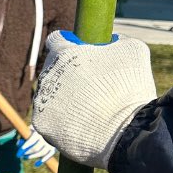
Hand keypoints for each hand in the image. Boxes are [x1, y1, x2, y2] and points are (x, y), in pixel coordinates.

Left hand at [16, 126, 55, 166]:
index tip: (18, 155)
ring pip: (42, 153)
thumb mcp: (29, 130)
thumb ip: (24, 136)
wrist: (50, 128)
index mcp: (38, 132)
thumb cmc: (35, 129)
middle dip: (27, 153)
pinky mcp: (54, 147)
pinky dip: (43, 160)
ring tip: (25, 158)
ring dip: (32, 157)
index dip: (24, 149)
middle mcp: (45, 137)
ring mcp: (51, 143)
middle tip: (22, 156)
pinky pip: (49, 155)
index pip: (30, 142)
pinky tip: (36, 164)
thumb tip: (18, 144)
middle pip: (36, 149)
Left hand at [33, 31, 156, 168]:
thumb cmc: (129, 88)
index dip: (69, 44)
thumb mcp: (131, 51)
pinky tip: (80, 121)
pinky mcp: (41, 125)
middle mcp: (46, 76)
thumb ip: (114, 42)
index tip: (79, 51)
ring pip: (50, 95)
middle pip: (53, 70)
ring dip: (65, 97)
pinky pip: (50, 117)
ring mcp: (41, 102)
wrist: (124, 132)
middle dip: (69, 74)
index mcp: (63, 53)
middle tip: (91, 84)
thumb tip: (111, 42)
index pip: (56, 40)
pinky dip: (62, 118)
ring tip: (89, 107)